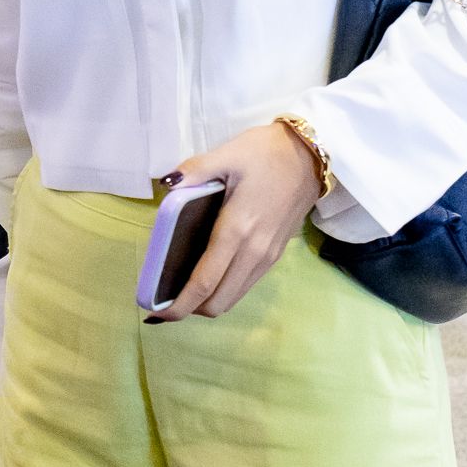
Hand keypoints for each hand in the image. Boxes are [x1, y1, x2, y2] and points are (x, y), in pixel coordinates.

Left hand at [158, 122, 322, 320]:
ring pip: (232, 298)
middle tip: (164, 300)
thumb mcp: (227, 154)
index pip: (204, 282)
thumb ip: (194, 170)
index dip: (179, 305)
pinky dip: (222, 290)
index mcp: (237, 230)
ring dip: (206, 302)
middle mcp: (254, 252)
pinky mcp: (274, 255)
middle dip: (189, 309)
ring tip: (181, 291)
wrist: (311, 156)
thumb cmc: (267, 153)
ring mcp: (267, 257)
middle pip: (218, 301)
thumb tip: (167, 184)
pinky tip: (207, 275)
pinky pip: (244, 285)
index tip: (155, 314)